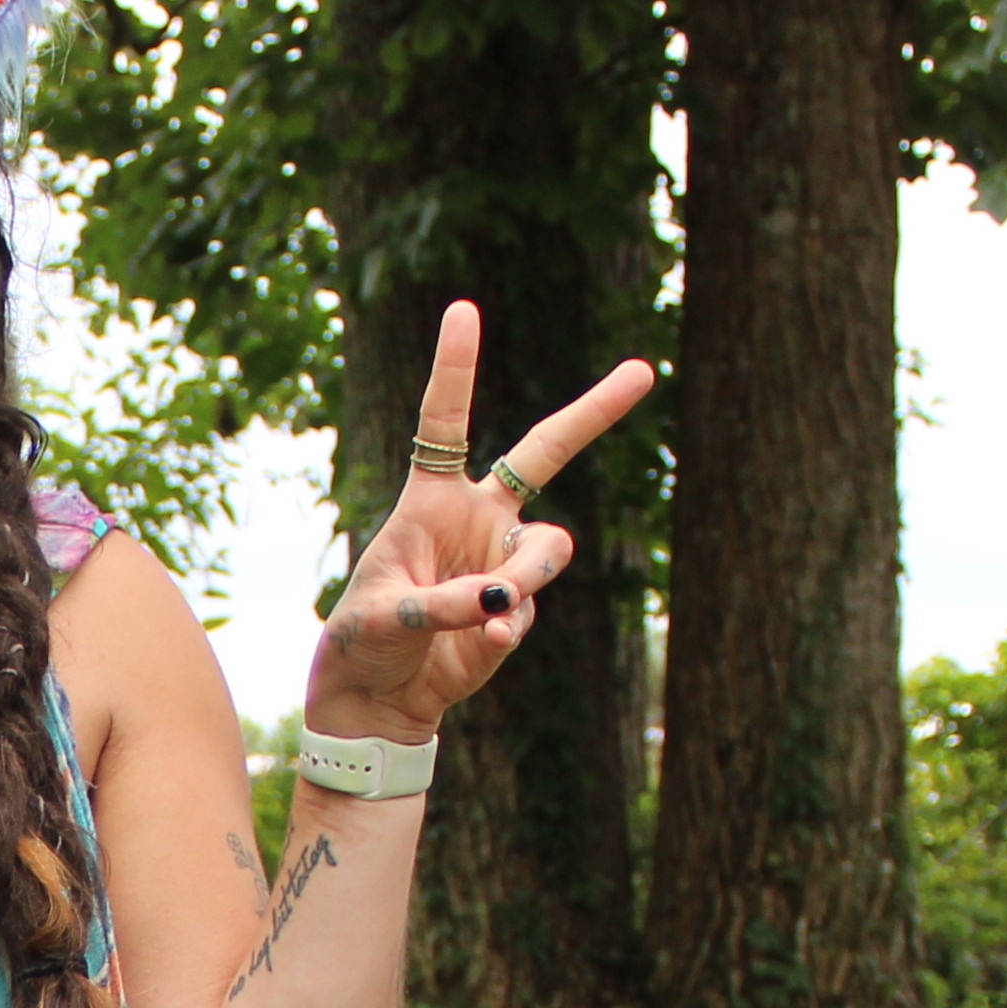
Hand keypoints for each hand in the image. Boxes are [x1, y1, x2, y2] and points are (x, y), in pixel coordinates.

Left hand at [306, 300, 654, 743]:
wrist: (377, 699)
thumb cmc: (363, 643)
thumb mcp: (383, 616)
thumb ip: (439, 603)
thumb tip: (499, 599)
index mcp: (431, 499)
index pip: (445, 422)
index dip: (456, 367)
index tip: (464, 308)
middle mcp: (477, 519)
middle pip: (546, 452)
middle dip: (595, 411)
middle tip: (644, 371)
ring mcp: (502, 561)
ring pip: (549, 548)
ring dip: (525, 575)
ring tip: (488, 606)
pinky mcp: (515, 607)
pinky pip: (526, 608)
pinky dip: (504, 627)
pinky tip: (478, 642)